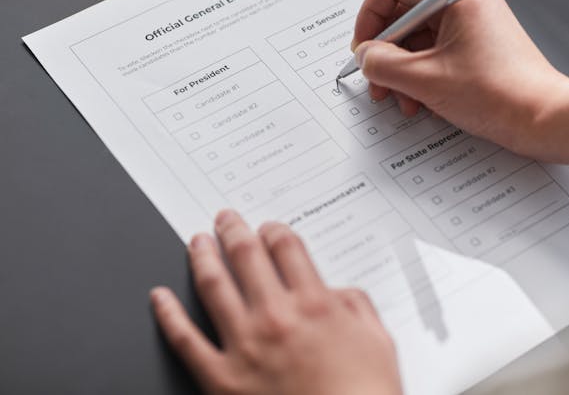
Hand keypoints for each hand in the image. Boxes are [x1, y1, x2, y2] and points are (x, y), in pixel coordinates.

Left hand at [150, 210, 402, 394]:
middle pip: (246, 256)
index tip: (269, 228)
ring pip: (213, 286)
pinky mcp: (221, 379)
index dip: (274, 230)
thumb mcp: (378, 341)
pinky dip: (167, 314)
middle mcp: (276, 318)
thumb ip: (356, 305)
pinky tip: (159, 297)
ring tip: (197, 243)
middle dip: (233, 230)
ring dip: (202, 257)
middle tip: (225, 220)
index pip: (286, 248)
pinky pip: (184, 340)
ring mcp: (244, 346)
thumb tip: (336, 292)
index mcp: (315, 305)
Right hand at [352, 0, 568, 159]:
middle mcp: (468, 2)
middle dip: (386, 51)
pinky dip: (422, 74)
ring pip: (419, 37)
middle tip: (378, 80)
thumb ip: (383, 65)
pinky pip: (437, 51)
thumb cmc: (502, 96)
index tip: (365, 49)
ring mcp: (474, 24)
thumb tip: (366, 56)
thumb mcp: (426, 82)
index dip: (370, 17)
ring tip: (402, 99)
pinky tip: (421, 101)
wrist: (545, 119)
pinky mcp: (479, 45)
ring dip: (403, 69)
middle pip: (405, 13)